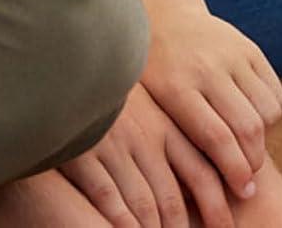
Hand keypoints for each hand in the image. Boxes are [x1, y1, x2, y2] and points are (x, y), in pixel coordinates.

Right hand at [62, 82, 228, 227]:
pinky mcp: (81, 153)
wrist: (64, 67)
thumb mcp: (144, 106)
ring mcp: (111, 144)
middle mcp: (142, 135)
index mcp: (162, 123)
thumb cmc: (106, 96)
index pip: (201, 173)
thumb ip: (170, 136)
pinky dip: (122, 221)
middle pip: (172, 198)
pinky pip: (108, 198)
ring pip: (144, 205)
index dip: (217, 206)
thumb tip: (206, 181)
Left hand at [140, 4, 281, 211]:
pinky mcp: (248, 47)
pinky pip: (275, 93)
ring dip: (263, 137)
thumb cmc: (151, 70)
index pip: (217, 138)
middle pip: (247, 129)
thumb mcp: (148, 101)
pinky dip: (270, 112)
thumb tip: (194, 190)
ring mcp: (229, 53)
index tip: (243, 191)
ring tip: (246, 143)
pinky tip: (251, 114)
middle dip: (253, 162)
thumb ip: (170, 137)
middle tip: (248, 177)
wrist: (162, 14)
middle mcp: (205, 67)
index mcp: (175, 84)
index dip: (235, 172)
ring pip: (266, 113)